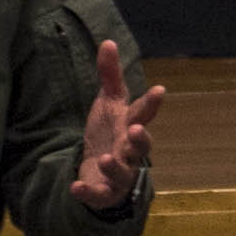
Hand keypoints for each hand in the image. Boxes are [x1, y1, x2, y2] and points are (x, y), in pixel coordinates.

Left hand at [73, 37, 165, 213]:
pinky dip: (88, 193)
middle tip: (137, 129)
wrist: (101, 171)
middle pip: (141, 146)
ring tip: (107, 159)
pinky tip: (76, 187)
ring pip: (123, 172)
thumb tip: (107, 41)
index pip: (144, 113)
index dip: (151, 102)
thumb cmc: (110, 133)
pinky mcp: (104, 192)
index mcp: (131, 126)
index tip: (159, 90)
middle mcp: (130, 151)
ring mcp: (119, 174)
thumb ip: (110, 76)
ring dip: (115, 166)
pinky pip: (98, 194)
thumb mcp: (108, 103)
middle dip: (140, 139)